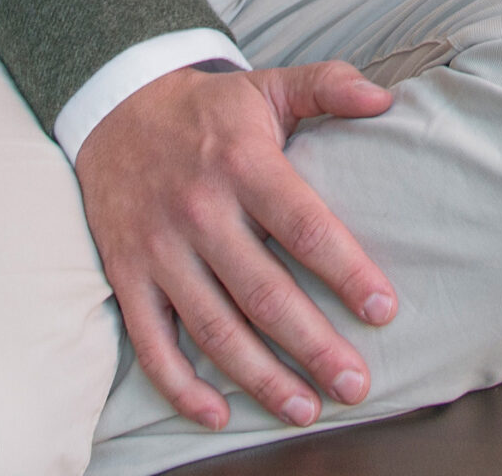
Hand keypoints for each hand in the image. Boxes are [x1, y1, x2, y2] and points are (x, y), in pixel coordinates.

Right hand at [76, 59, 396, 432]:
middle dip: (313, 345)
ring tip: (306, 409)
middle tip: (355, 384)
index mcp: (243, 162)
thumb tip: (385, 101)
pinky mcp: (127, 274)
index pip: (302, 224)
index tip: (383, 309)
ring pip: (214, 327)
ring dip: (261, 378)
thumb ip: (328, 85)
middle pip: (263, 292)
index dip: (345, 270)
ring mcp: (159, 248)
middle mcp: (200, 209)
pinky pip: (152, 343)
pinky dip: (181, 386)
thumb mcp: (269, 85)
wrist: (116, 107)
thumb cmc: (208, 108)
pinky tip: (219, 415)